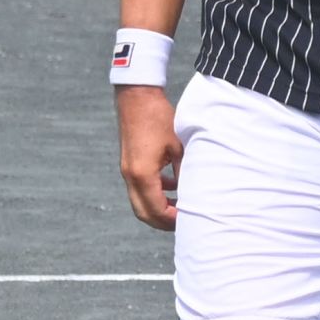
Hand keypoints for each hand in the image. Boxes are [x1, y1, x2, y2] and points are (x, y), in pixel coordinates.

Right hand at [116, 86, 181, 230]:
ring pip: (140, 202)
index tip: (189, 221)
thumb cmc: (158, 118)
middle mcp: (131, 176)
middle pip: (144, 213)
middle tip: (183, 223)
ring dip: (158, 209)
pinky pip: (140, 188)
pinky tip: (172, 186)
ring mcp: (128, 170)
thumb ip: (183, 172)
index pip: (157, 210)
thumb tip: (192, 192)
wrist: (137, 97)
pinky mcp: (129, 164)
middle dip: (163, 222)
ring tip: (179, 209)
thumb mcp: (177, 146)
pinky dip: (154, 194)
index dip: (173, 220)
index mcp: (143, 174)